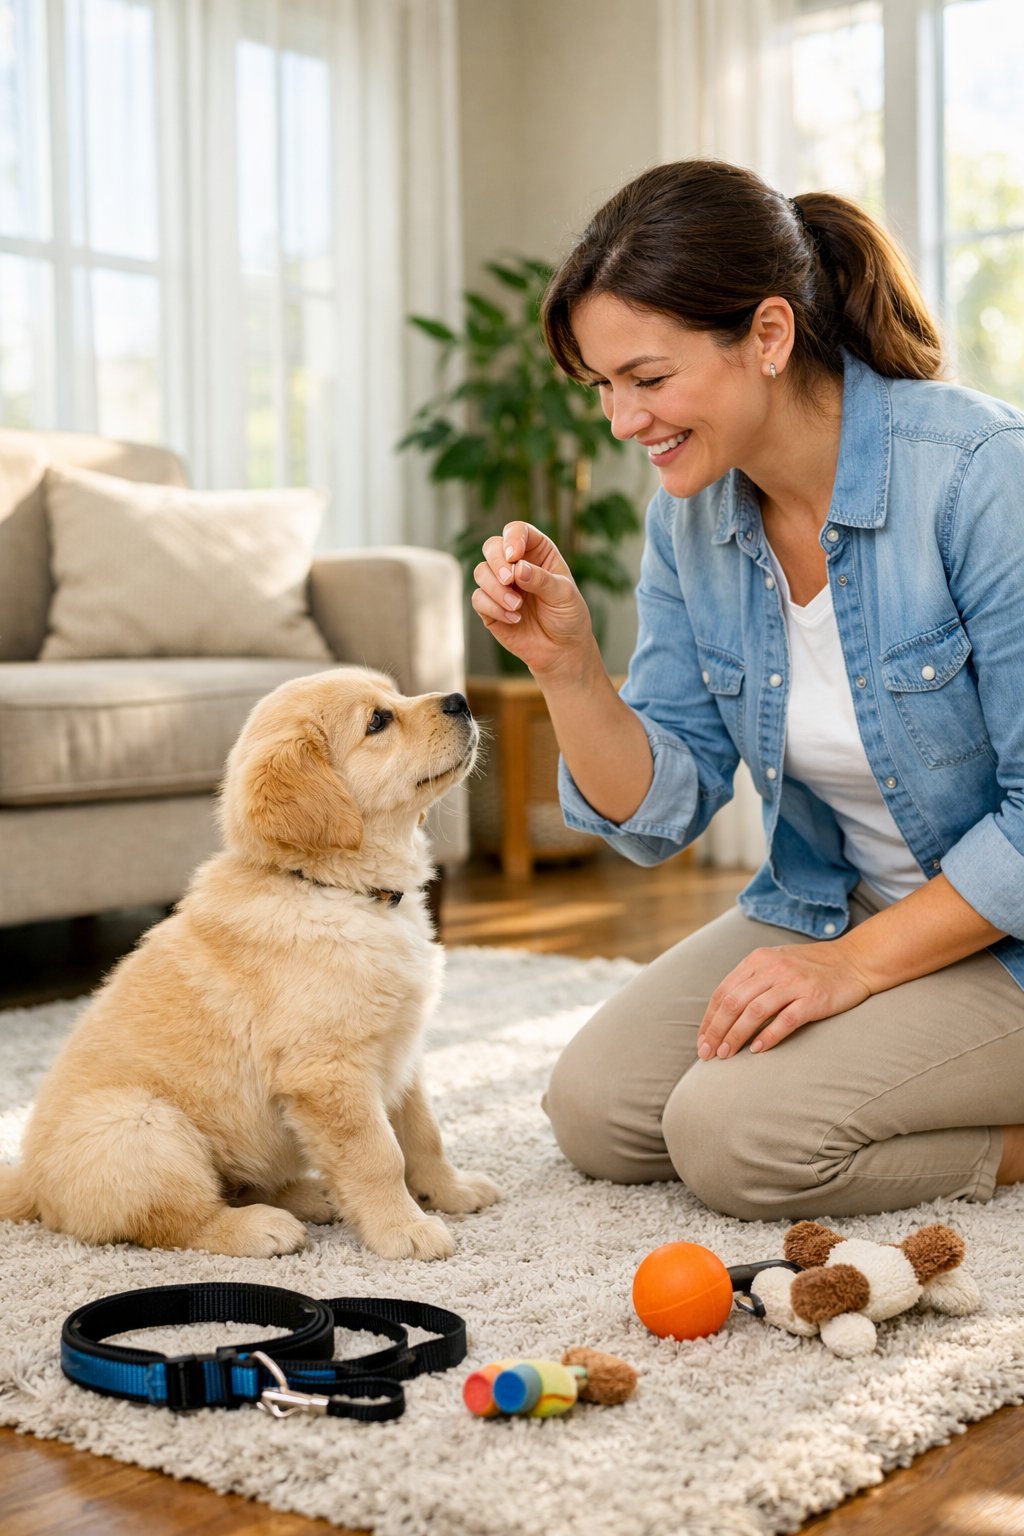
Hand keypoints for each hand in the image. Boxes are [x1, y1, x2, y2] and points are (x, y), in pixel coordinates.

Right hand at [471, 521, 595, 677]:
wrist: (561, 650)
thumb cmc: (568, 616)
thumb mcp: (564, 595)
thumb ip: (542, 579)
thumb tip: (518, 568)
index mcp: (537, 552)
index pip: (517, 531)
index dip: (512, 538)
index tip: (514, 556)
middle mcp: (515, 564)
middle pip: (492, 547)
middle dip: (497, 562)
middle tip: (509, 580)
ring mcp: (500, 585)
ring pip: (480, 572)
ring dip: (496, 589)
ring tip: (517, 606)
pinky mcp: (489, 607)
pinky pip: (478, 598)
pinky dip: (494, 608)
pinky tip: (514, 619)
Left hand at [697, 942, 872, 1058]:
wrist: (855, 961)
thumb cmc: (812, 967)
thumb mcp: (776, 963)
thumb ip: (752, 981)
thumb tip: (722, 1013)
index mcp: (758, 960)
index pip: (723, 991)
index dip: (709, 1018)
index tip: (702, 1040)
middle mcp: (773, 969)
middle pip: (734, 1002)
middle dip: (716, 1030)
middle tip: (708, 1053)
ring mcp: (794, 983)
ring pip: (754, 1011)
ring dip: (736, 1035)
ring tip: (726, 1054)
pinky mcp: (813, 999)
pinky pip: (786, 1019)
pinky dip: (768, 1036)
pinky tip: (757, 1050)